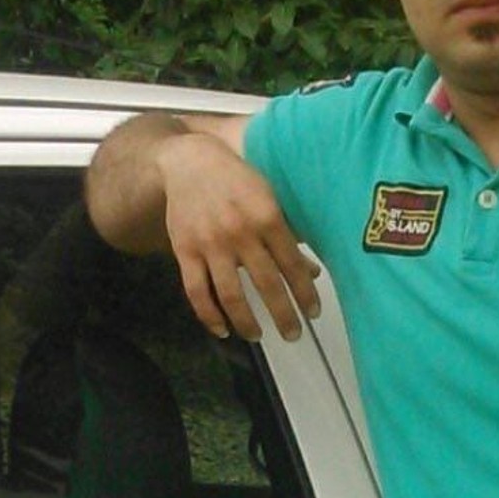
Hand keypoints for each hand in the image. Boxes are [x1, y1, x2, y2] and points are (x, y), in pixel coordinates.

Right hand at [160, 132, 320, 341]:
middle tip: (293, 334)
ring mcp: (210, 244)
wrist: (188, 161)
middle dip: (283, 315)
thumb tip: (311, 271)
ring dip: (247, 322)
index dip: (305, 293)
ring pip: (231, 295)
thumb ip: (288, 235)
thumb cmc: (237, 179)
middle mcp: (239, 233)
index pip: (292, 264)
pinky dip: (209, 316)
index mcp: (266, 216)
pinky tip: (222, 330)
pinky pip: (197, 292)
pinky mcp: (185, 251)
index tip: (313, 313)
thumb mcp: (269, 197)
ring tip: (258, 336)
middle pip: (266, 284)